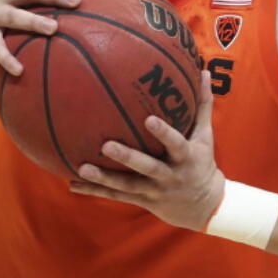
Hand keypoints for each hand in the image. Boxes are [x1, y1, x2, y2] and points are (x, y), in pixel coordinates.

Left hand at [70, 71, 224, 230]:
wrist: (203, 205)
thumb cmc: (201, 162)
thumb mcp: (205, 136)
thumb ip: (203, 105)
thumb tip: (205, 71)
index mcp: (185, 158)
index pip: (176, 144)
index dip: (164, 133)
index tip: (149, 119)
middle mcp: (169, 175)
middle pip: (147, 167)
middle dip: (128, 158)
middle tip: (106, 145)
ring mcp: (153, 190)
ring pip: (126, 185)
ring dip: (104, 178)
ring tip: (82, 168)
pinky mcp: (140, 200)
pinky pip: (115, 196)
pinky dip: (94, 191)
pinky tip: (72, 184)